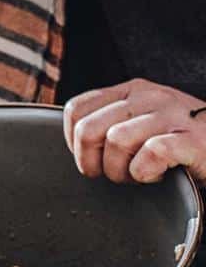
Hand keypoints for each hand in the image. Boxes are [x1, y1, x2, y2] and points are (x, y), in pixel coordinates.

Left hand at [63, 79, 205, 184]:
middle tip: (115, 174)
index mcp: (131, 91)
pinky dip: (146, 173)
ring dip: (120, 171)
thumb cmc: (179, 146)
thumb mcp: (139, 126)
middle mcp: (150, 96)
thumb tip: (75, 145)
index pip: (76, 110)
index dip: (74, 143)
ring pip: (116, 141)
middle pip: (88, 130)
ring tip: (139, 175)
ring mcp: (172, 114)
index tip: (93, 159)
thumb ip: (107, 126)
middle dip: (93, 163)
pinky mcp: (192, 138)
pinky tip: (158, 175)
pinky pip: (151, 154)